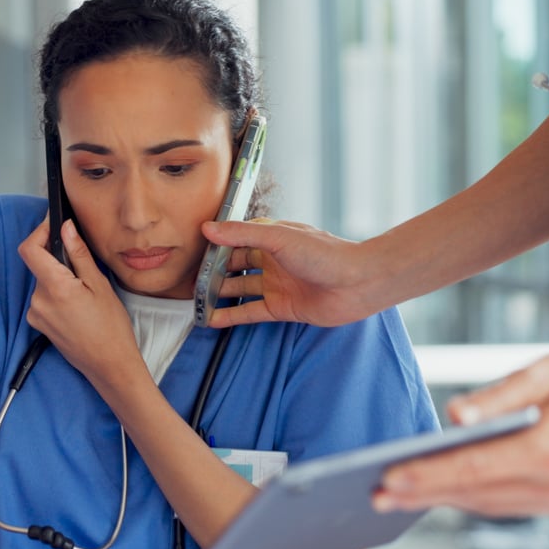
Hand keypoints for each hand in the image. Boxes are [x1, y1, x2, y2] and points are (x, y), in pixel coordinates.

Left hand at [16, 216, 145, 388]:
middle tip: (82, 263)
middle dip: (57, 258)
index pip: (29, 249)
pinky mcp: (38, 323)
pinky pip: (43, 298)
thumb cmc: (111, 328)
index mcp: (54, 288)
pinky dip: (57, 293)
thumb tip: (65, 228)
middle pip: (38, 264)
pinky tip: (77, 305)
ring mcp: (36, 314)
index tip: (53, 224)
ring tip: (84, 291)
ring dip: (58, 277)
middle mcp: (38, 301)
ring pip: (42, 281)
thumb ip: (78, 254)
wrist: (109, 366)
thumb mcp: (99, 285)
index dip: (39, 232)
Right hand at [199, 218, 380, 327]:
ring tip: (195, 300)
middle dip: (213, 271)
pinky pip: (250, 312)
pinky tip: (213, 320)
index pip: (236, 239)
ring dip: (219, 294)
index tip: (194, 250)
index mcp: (272, 238)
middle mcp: (273, 261)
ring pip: (240, 288)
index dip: (215, 245)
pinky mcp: (281, 307)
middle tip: (190, 278)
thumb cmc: (326, 254)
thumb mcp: (279, 237)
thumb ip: (242, 233)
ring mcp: (276, 285)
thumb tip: (208, 229)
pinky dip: (231, 315)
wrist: (359, 283)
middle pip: (235, 265)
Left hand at [375, 345, 548, 516]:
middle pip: (476, 492)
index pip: (475, 468)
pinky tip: (436, 492)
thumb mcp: (542, 372)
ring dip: (441, 500)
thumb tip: (454, 416)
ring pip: (488, 504)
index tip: (389, 477)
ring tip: (396, 496)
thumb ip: (495, 397)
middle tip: (376, 495)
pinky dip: (469, 498)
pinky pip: (505, 505)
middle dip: (422, 493)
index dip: (428, 474)